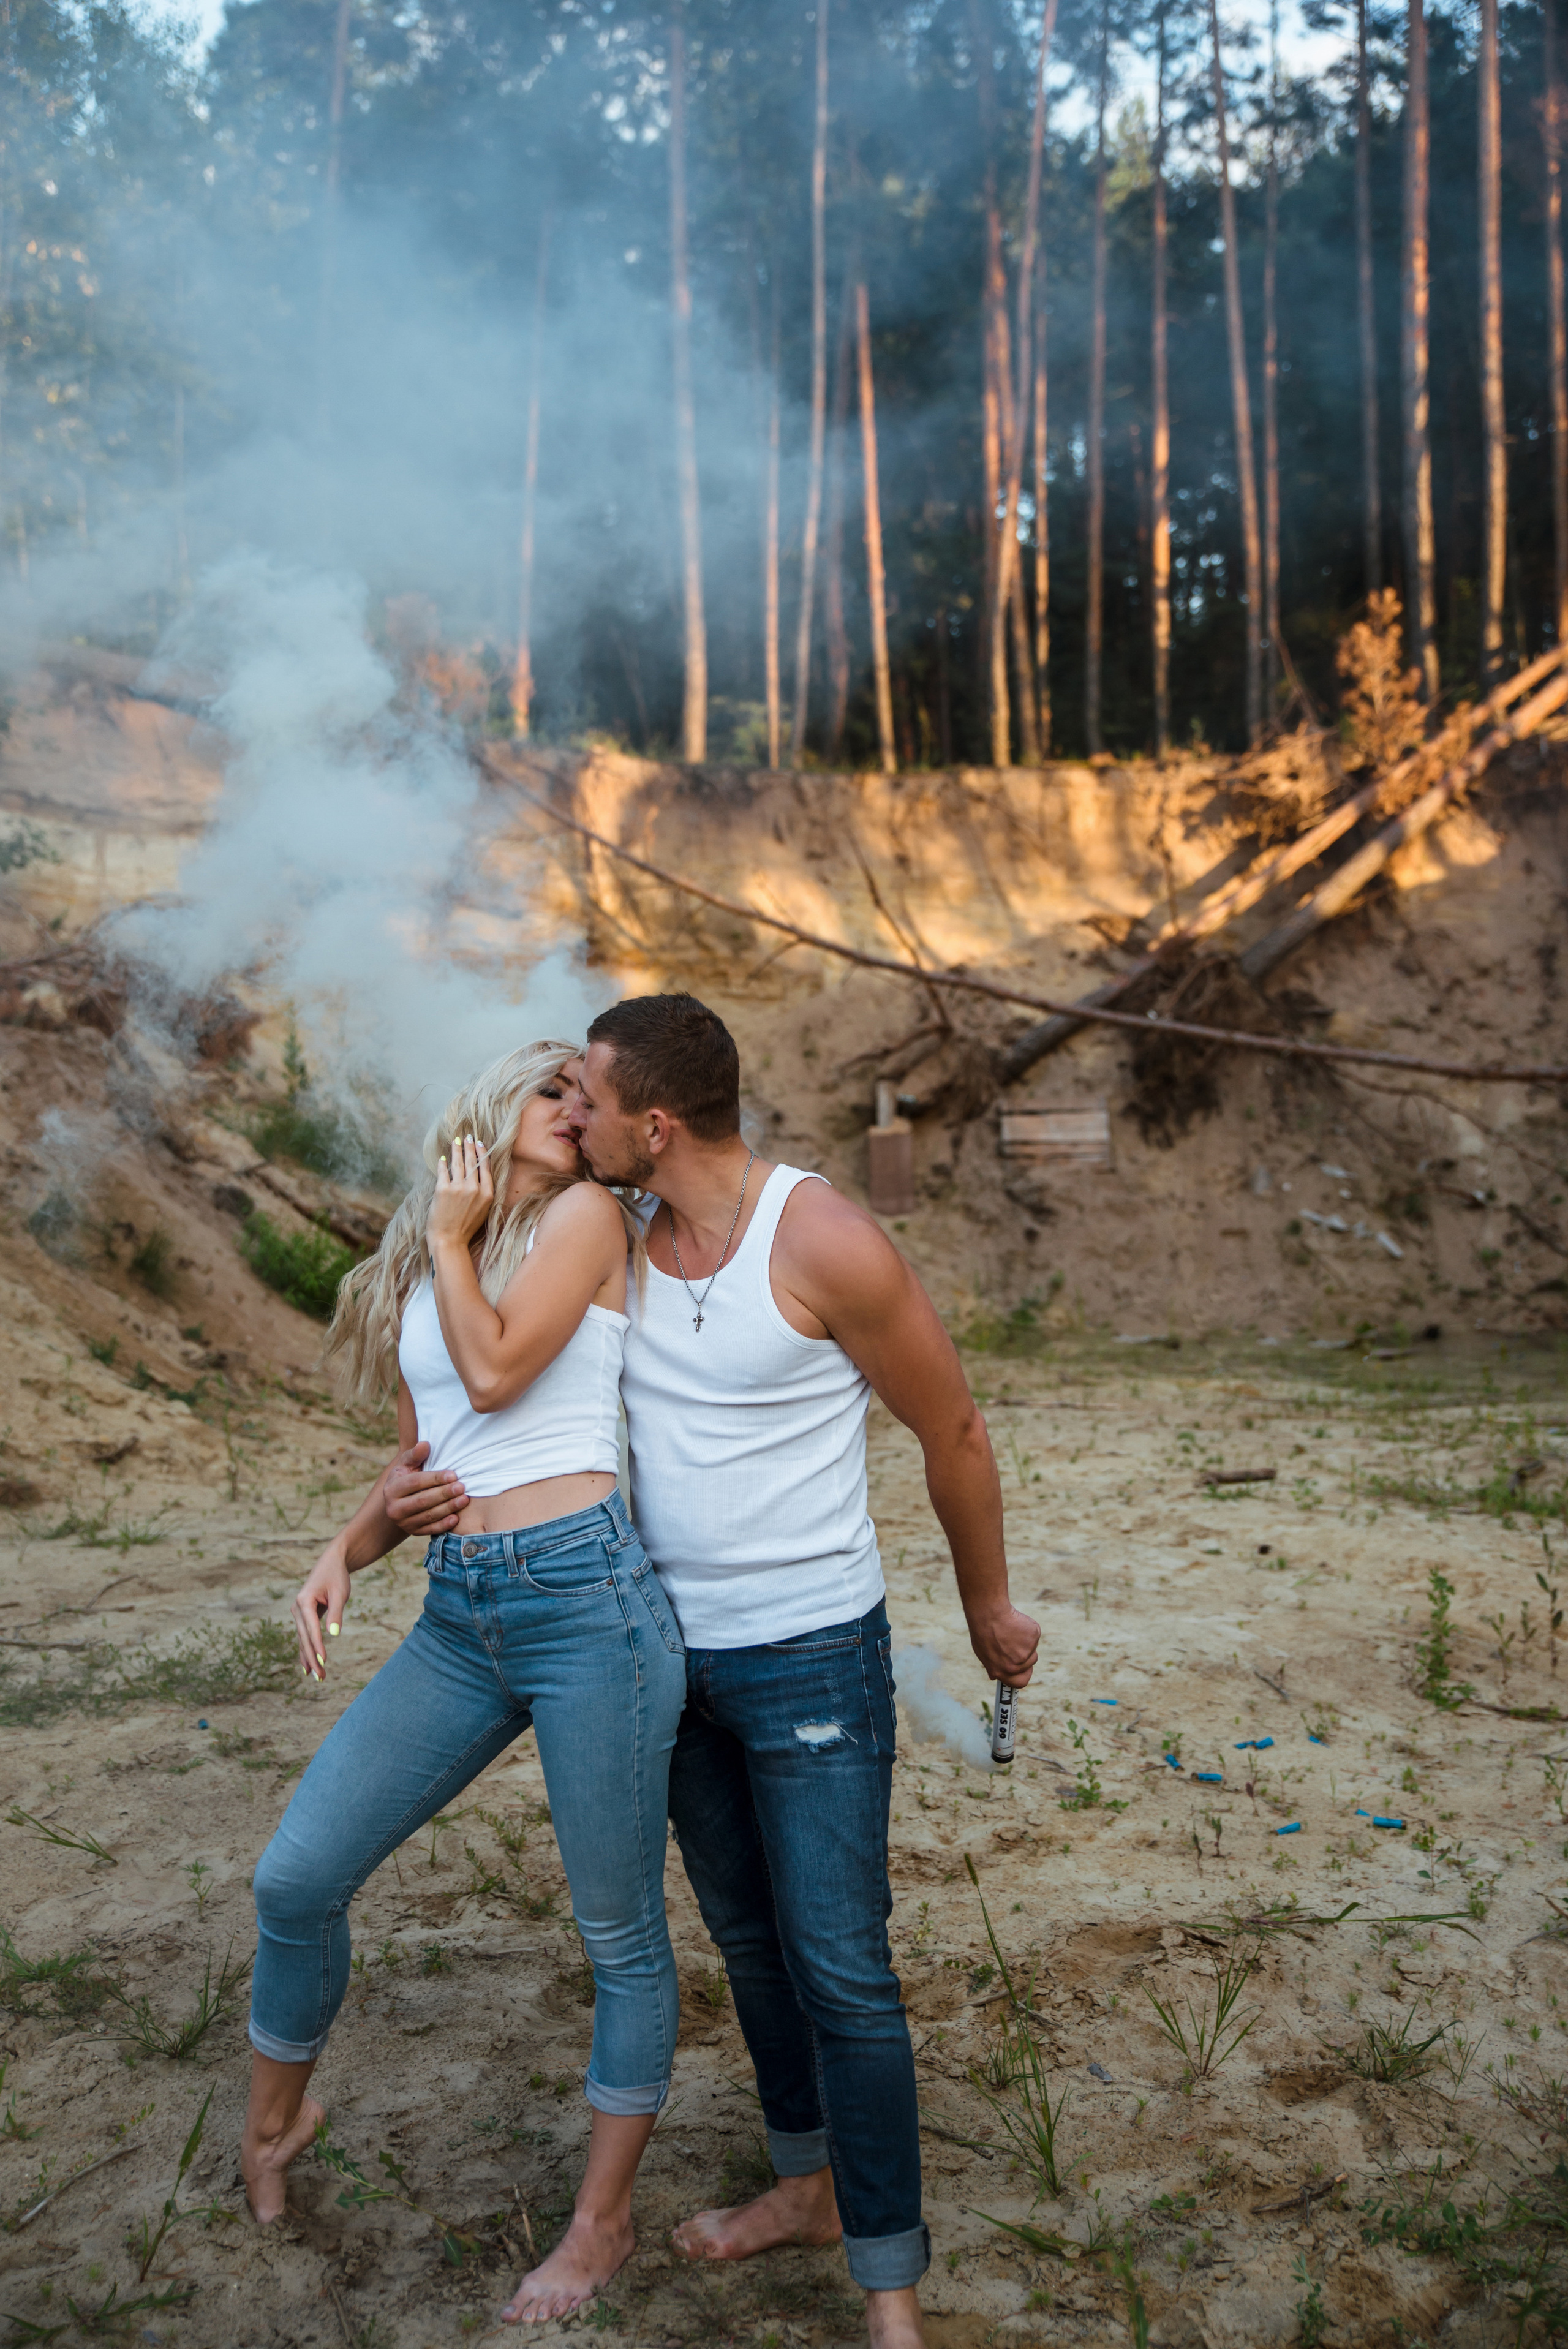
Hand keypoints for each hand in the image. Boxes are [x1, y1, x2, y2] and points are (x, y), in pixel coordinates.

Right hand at [293, 1545, 350, 1682]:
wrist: (331, 1563)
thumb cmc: (337, 1577)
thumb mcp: (340, 1593)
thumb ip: (336, 1613)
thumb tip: (333, 1634)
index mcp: (304, 1601)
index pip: (311, 1628)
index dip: (317, 1646)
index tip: (323, 1661)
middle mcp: (297, 1608)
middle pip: (304, 1638)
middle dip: (312, 1658)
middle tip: (320, 1677)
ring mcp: (298, 1613)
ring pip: (303, 1639)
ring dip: (309, 1658)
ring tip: (317, 1677)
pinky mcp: (303, 1616)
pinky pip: (304, 1636)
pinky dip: (306, 1651)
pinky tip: (308, 1667)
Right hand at [384, 1442, 467, 1537]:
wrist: (402, 1500)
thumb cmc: (408, 1476)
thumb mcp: (407, 1464)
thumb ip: (415, 1454)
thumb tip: (425, 1444)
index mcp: (391, 1488)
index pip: (415, 1483)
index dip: (434, 1478)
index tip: (453, 1474)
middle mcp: (394, 1508)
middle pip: (422, 1501)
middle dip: (444, 1494)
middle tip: (462, 1487)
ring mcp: (403, 1522)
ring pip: (428, 1516)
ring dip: (448, 1508)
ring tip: (464, 1500)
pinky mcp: (413, 1532)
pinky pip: (430, 1530)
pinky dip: (443, 1525)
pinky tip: (456, 1518)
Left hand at [427, 1133, 492, 1252]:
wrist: (449, 1240)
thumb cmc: (466, 1228)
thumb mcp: (482, 1211)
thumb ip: (482, 1193)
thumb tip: (477, 1176)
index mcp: (487, 1195)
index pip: (485, 1168)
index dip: (482, 1154)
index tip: (480, 1143)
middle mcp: (474, 1189)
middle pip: (472, 1162)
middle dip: (469, 1147)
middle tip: (468, 1136)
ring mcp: (458, 1188)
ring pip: (458, 1163)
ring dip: (457, 1150)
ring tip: (456, 1141)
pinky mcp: (443, 1190)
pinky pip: (443, 1171)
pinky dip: (443, 1163)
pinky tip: (442, 1157)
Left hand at [966, 1602, 1039, 1688]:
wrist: (988, 1613)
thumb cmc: (983, 1631)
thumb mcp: (983, 1653)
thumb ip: (994, 1666)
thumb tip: (996, 1675)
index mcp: (1001, 1672)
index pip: (1020, 1682)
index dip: (1023, 1674)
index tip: (1024, 1667)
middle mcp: (1015, 1666)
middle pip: (1030, 1663)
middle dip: (1027, 1655)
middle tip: (1018, 1643)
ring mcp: (1026, 1653)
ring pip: (1033, 1648)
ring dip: (1026, 1641)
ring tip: (1011, 1630)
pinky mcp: (1033, 1638)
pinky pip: (1034, 1636)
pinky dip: (1028, 1629)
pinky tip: (1015, 1623)